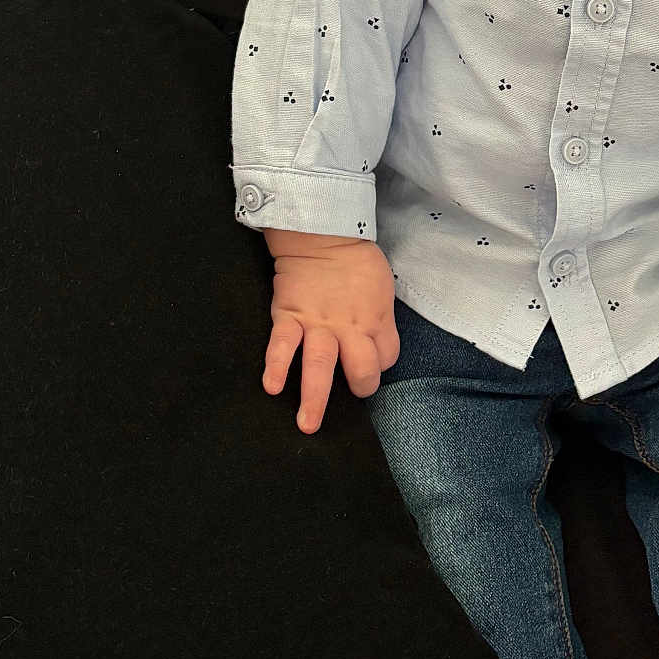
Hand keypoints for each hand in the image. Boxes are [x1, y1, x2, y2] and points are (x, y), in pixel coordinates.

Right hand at [262, 237, 399, 432]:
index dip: (380, 364)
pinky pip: (282, 345)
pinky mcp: (289, 316)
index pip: (386, 357)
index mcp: (375, 319)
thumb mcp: (383, 289)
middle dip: (359, 387)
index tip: (369, 363)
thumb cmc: (356, 261)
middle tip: (352, 399)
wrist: (322, 234)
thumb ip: (379, 320)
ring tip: (307, 424)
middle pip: (361, 368)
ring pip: (319, 365)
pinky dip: (276, 367)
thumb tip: (374, 343)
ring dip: (313, 398)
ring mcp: (317, 324)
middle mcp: (349, 327)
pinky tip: (272, 387)